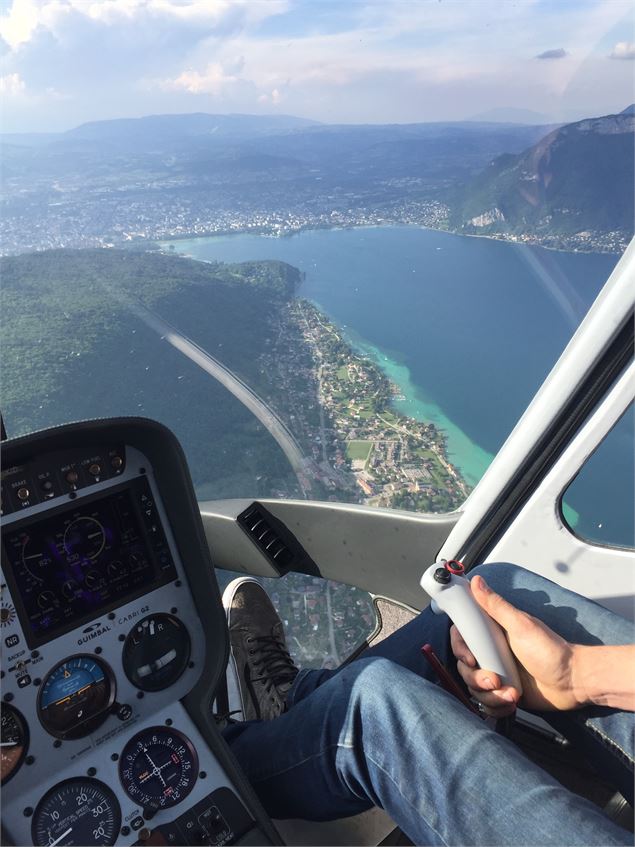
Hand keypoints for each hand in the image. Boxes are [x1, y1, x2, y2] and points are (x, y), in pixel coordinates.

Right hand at [450, 575, 580, 716]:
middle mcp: (491, 652)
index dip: (460, 649)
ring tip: (511, 694)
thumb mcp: (521, 626)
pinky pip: (487, 702)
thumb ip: (496, 605)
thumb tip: (477, 581)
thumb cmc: (552, 651)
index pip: (462, 638)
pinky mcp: (504, 692)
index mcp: (492, 633)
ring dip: (490, 695)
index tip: (470, 658)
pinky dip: (497, 706)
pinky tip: (512, 702)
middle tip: (495, 680)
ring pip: (474, 687)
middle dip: (477, 678)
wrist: (574, 683)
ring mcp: (497, 673)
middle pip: (465, 666)